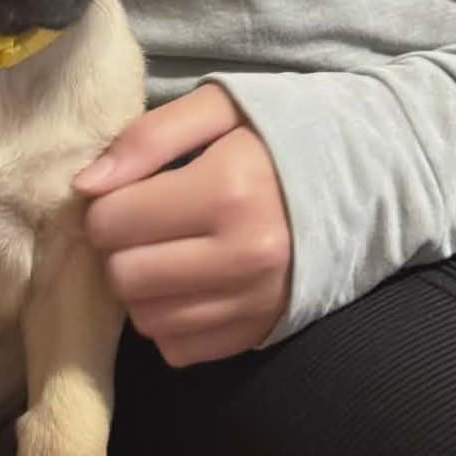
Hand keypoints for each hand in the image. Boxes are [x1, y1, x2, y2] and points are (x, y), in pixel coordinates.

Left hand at [74, 84, 291, 365]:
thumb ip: (147, 137)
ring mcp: (255, 301)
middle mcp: (242, 256)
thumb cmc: (281, 135)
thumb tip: (85, 186)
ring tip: (168, 251)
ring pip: (146, 319)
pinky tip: (191, 283)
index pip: (112, 222)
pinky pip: (178, 349)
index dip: (106, 206)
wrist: (369, 177)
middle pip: (124, 277)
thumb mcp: (218, 106)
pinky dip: (171, 320)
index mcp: (227, 190)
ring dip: (143, 288)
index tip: (126, 194)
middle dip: (119, 250)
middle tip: (143, 225)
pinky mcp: (261, 332)